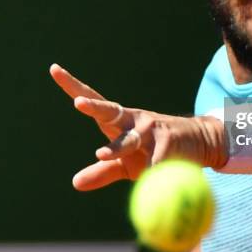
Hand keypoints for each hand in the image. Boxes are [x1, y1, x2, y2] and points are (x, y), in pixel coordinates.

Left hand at [49, 63, 227, 190]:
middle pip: (109, 112)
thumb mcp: (126, 164)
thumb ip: (103, 171)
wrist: (197, 144)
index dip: (73, 86)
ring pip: (130, 140)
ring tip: (102, 153)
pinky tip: (152, 175)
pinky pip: (155, 160)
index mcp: (118, 122)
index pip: (94, 103)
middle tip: (78, 103)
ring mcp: (150, 128)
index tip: (54, 69)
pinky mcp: (168, 141)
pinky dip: (151, 171)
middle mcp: (132, 120)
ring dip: (116, 147)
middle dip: (93, 107)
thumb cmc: (154, 153)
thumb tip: (75, 183)